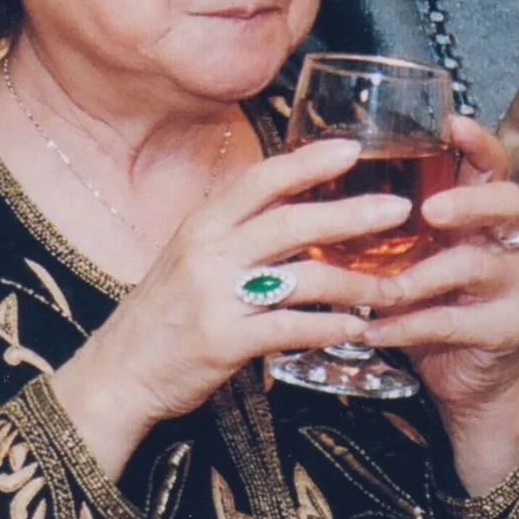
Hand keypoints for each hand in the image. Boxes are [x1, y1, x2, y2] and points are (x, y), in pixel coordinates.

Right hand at [51, 137, 400, 479]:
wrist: (120, 370)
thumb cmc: (163, 314)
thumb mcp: (189, 259)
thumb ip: (234, 235)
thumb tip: (296, 212)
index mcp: (200, 225)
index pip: (259, 180)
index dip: (307, 162)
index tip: (352, 148)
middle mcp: (206, 253)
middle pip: (291, 222)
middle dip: (352, 214)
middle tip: (398, 209)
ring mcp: (214, 296)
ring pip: (302, 277)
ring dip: (357, 283)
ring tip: (394, 289)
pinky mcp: (224, 341)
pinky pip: (292, 327)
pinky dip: (331, 326)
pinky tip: (357, 327)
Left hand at [363, 114, 518, 494]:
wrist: (456, 375)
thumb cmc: (418, 300)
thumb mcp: (400, 253)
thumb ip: (377, 221)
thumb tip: (303, 182)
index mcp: (475, 213)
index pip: (489, 165)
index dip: (477, 141)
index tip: (450, 121)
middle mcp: (502, 242)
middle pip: (509, 203)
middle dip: (470, 202)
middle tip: (430, 210)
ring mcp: (510, 287)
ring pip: (479, 265)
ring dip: (422, 276)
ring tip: (382, 288)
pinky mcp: (503, 330)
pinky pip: (454, 321)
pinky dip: (408, 325)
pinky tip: (373, 328)